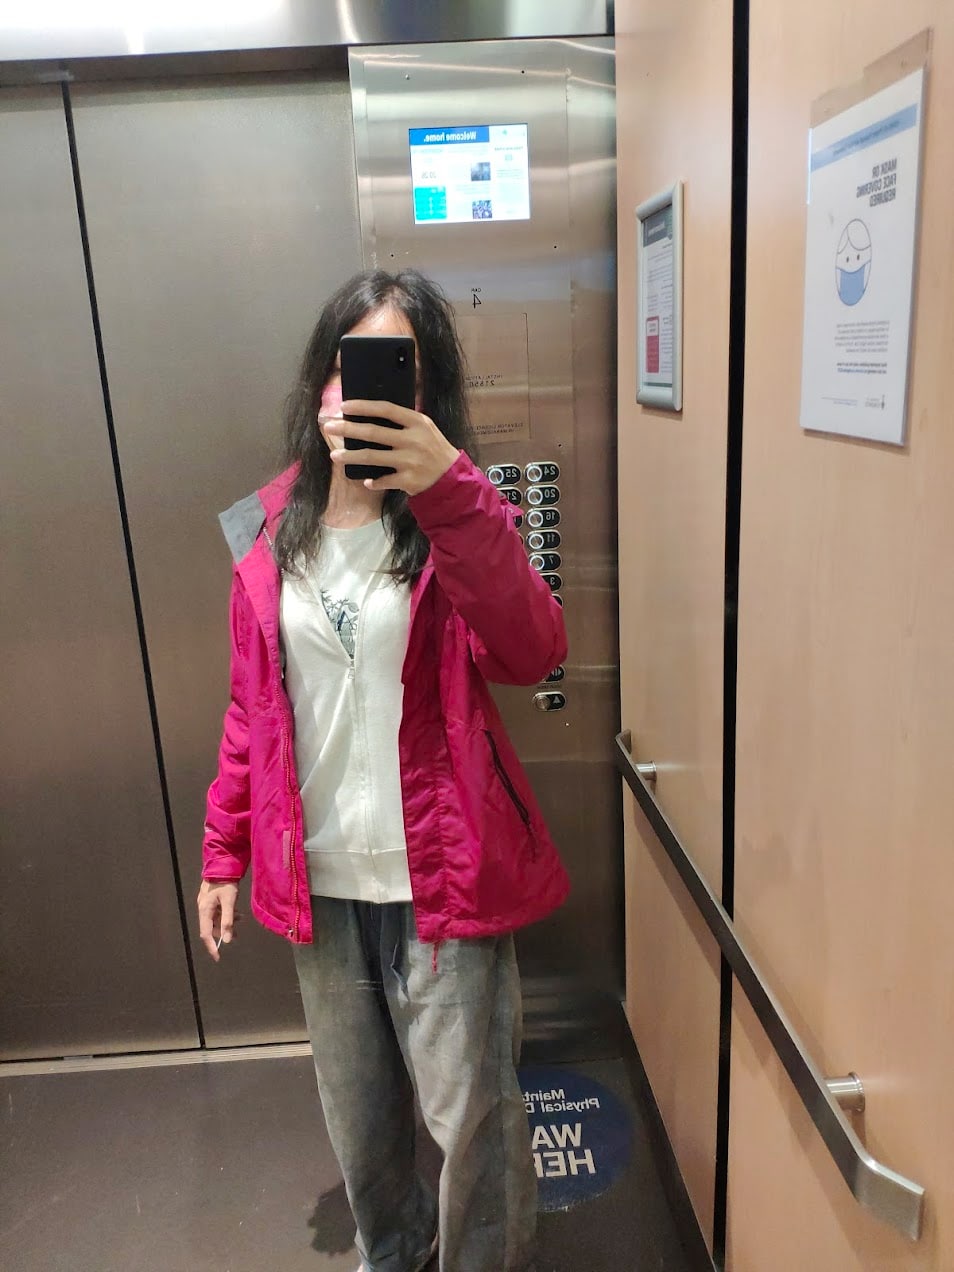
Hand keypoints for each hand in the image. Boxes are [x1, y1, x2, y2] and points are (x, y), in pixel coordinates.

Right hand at [197, 879, 239, 961]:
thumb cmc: (225, 882)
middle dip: (222, 933)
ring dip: (227, 923)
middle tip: (235, 937)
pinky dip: (227, 915)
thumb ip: (228, 920)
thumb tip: (227, 940)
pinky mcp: (212, 899)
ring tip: (240, 923)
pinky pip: (218, 912)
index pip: (206, 934)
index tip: (217, 957)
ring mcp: (207, 903)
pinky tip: (238, 913)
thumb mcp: (229, 901)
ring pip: (216, 919)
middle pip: (211, 927)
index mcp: (204, 910)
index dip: (211, 946)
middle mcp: (203, 908)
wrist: (222, 863)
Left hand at [325, 400, 459, 495]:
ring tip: (334, 456)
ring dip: (351, 457)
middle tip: (328, 427)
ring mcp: (409, 461)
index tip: (344, 406)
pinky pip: (383, 480)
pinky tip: (365, 481)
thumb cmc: (434, 449)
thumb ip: (403, 422)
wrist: (452, 478)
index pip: (386, 409)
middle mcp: (412, 440)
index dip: (363, 407)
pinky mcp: (408, 480)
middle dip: (348, 429)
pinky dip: (373, 481)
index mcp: (417, 422)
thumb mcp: (425, 429)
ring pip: (373, 457)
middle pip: (373, 432)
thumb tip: (370, 415)